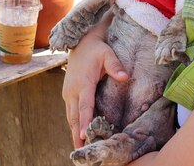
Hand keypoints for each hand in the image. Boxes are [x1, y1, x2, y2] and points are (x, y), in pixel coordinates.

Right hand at [62, 9, 128, 147]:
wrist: (80, 42)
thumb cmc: (96, 49)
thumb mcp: (107, 54)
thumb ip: (115, 66)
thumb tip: (125, 77)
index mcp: (83, 82)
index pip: (85, 105)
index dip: (84, 121)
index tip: (84, 136)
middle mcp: (73, 90)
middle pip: (75, 116)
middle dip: (77, 134)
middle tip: (82, 150)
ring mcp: (68, 93)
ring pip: (70, 116)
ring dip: (74, 131)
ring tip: (80, 148)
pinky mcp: (68, 94)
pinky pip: (70, 112)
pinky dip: (74, 124)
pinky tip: (78, 134)